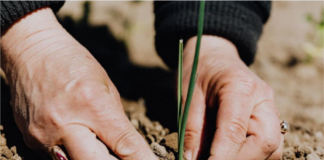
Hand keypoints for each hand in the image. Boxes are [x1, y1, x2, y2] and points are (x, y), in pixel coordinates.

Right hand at [1, 8, 156, 159]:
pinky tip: (81, 142)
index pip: (124, 145)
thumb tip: (129, 150)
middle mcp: (65, 124)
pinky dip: (75, 155)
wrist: (32, 52)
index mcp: (92, 104)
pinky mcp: (31, 140)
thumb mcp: (105, 88)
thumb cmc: (74, 64)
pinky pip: (59, 159)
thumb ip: (117, 123)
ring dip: (95, 159)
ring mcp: (44, 136)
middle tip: (127, 159)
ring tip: (103, 148)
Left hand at [182, 36, 282, 159]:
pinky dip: (251, 155)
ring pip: (272, 148)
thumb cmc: (198, 71)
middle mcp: (263, 98)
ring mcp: (270, 108)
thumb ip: (192, 128)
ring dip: (248, 159)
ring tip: (219, 156)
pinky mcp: (269, 117)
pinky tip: (231, 152)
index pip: (235, 130)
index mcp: (240, 86)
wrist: (214, 55)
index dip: (221, 156)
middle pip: (266, 142)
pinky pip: (268, 144)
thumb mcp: (187, 95)